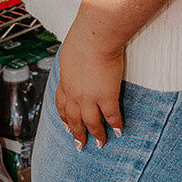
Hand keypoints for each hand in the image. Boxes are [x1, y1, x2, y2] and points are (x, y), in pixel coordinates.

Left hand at [55, 17, 123, 150]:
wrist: (94, 37)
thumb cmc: (84, 36)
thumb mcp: (70, 50)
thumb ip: (72, 59)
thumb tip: (74, 57)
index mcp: (66, 82)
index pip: (62, 105)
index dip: (64, 118)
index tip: (66, 126)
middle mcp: (75, 94)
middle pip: (74, 119)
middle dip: (77, 134)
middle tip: (80, 144)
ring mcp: (90, 98)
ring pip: (92, 123)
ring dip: (97, 135)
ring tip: (101, 144)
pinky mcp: (107, 96)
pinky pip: (112, 116)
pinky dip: (116, 125)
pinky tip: (119, 131)